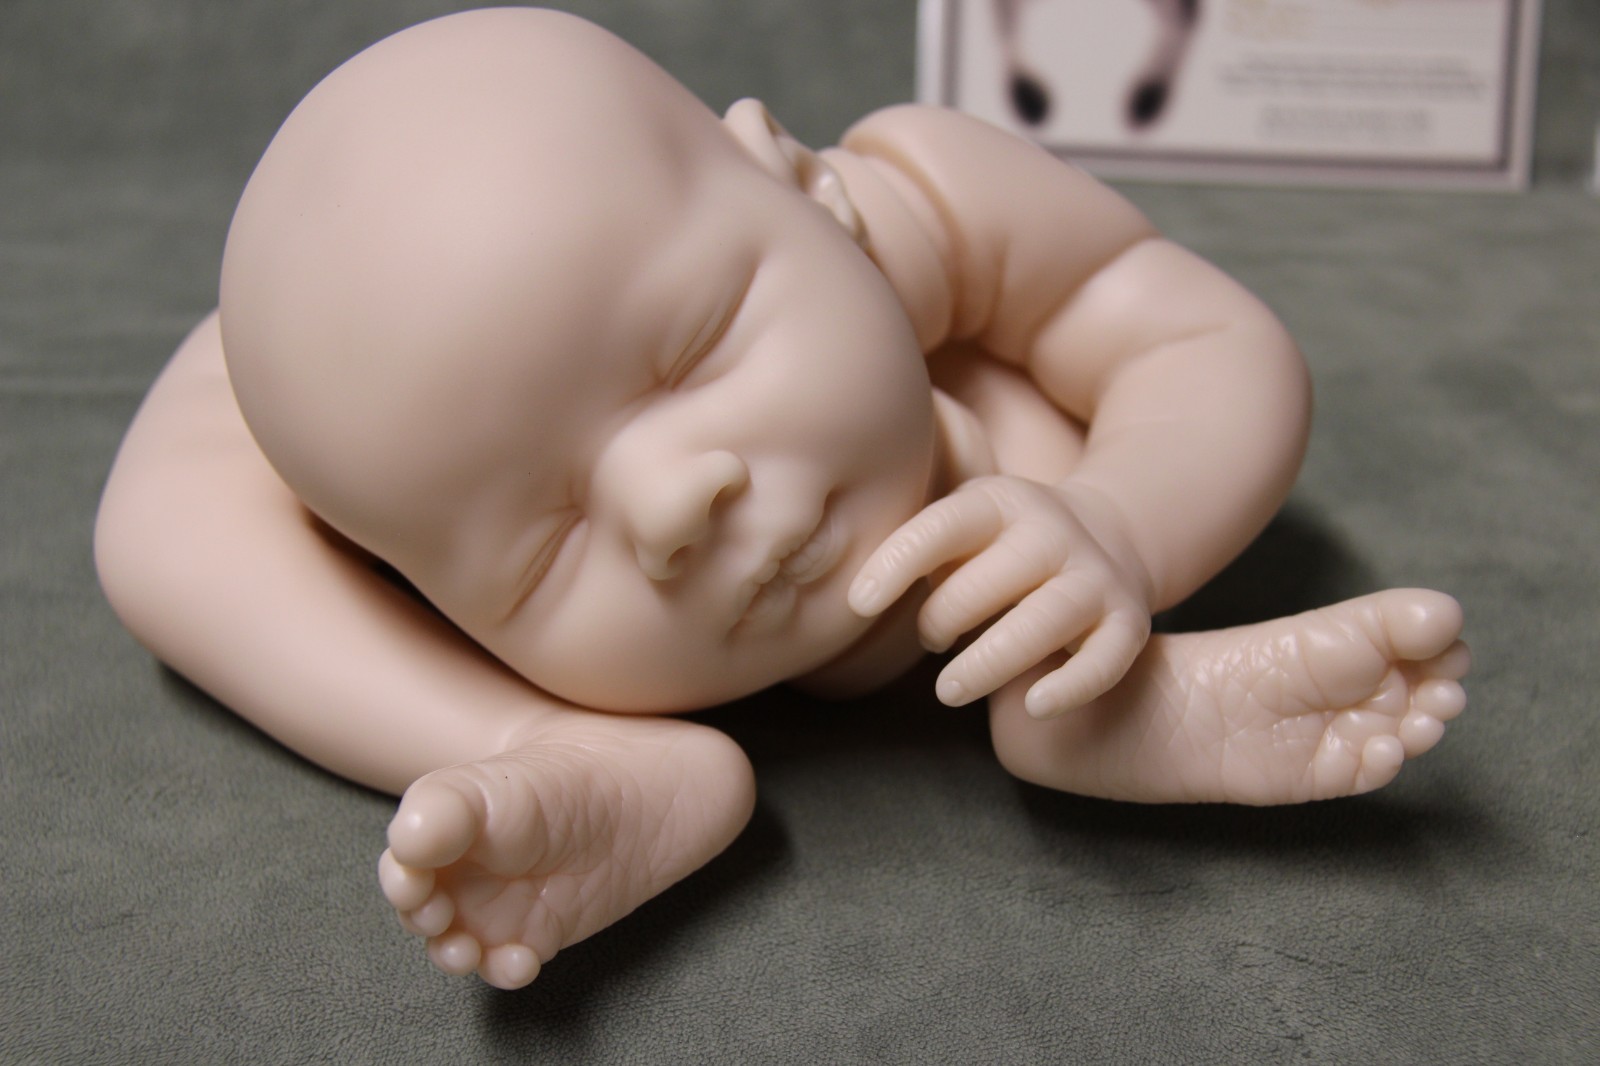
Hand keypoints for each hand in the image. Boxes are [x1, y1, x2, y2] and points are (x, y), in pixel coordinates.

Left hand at [848, 476, 1153, 718]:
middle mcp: (1054, 532)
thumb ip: (919, 549)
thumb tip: (852, 597)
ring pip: (1043, 622)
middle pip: (987, 584)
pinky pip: (1103, 661)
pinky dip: (1071, 687)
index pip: (942, 527)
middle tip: (930, 641)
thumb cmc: (1002, 548)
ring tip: (948, 690)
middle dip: (942, 621)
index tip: (858, 605)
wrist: (1113, 537)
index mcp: (1002, 502)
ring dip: (988, 663)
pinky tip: (1033, 708)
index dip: (896, 565)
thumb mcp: (964, 527)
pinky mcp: (1128, 622)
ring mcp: (1095, 577)